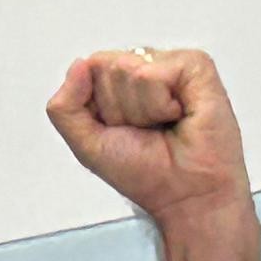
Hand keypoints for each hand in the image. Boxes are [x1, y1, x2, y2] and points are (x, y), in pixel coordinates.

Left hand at [46, 47, 253, 227]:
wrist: (185, 195)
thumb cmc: (146, 174)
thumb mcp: (87, 145)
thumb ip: (64, 108)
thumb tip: (78, 65)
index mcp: (122, 82)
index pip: (90, 69)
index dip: (101, 108)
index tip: (124, 131)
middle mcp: (146, 67)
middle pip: (106, 66)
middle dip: (119, 109)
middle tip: (147, 131)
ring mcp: (171, 65)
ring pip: (128, 68)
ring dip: (141, 111)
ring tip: (164, 126)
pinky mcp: (195, 66)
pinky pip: (154, 73)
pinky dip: (160, 105)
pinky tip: (179, 116)